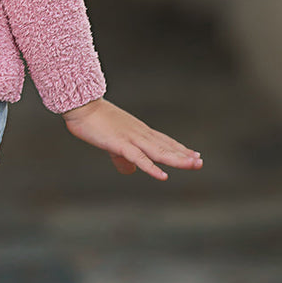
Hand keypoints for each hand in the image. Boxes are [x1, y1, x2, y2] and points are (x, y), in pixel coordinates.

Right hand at [60, 97, 202, 180]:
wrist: (81, 106)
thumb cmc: (93, 120)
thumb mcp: (111, 141)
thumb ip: (121, 157)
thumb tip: (129, 170)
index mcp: (139, 131)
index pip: (164, 141)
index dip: (179, 149)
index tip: (194, 155)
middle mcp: (140, 134)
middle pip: (166, 146)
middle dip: (184, 155)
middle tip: (200, 162)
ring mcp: (132, 138)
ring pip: (159, 151)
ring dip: (177, 159)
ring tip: (193, 165)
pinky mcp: (121, 144)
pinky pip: (140, 158)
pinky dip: (152, 168)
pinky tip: (163, 176)